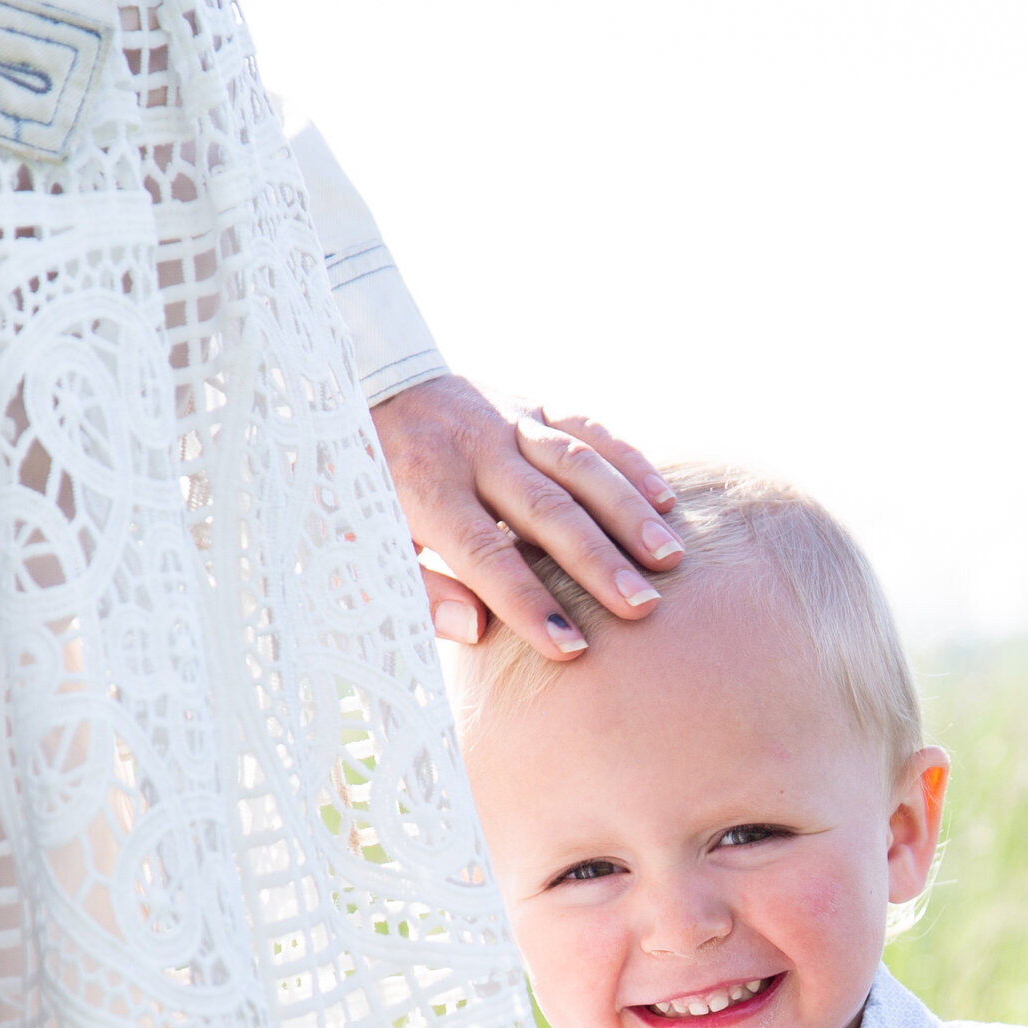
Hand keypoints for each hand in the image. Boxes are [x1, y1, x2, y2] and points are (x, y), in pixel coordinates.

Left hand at [372, 383, 683, 657]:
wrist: (361, 381)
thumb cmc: (364, 483)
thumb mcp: (361, 541)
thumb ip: (415, 587)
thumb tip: (474, 628)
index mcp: (422, 487)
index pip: (484, 553)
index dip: (526, 602)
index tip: (569, 647)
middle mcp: (471, 448)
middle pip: (543, 509)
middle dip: (595, 560)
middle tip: (640, 607)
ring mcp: (506, 420)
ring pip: (576, 464)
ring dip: (626, 511)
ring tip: (667, 558)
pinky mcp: (530, 403)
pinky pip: (587, 427)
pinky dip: (628, 461)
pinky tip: (665, 501)